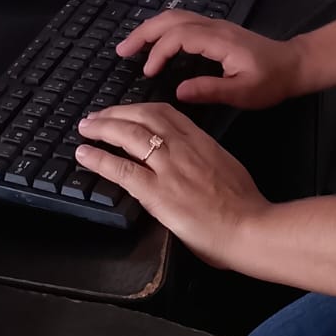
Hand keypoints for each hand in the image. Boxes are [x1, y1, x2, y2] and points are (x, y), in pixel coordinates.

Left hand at [76, 103, 266, 267]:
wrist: (251, 227)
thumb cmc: (245, 206)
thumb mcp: (226, 168)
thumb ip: (205, 160)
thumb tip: (189, 164)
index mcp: (201, 141)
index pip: (165, 113)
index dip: (138, 109)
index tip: (124, 111)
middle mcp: (183, 147)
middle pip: (143, 116)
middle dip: (115, 113)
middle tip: (96, 117)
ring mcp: (169, 168)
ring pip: (129, 135)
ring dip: (103, 128)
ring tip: (86, 129)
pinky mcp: (158, 192)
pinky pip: (122, 169)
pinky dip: (99, 159)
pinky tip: (85, 154)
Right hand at [115, 12, 303, 109]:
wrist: (294, 65)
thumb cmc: (271, 81)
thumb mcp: (243, 93)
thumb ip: (210, 90)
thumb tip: (178, 92)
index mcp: (219, 41)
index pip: (179, 36)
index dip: (159, 52)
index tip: (148, 73)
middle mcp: (214, 27)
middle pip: (171, 19)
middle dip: (144, 32)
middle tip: (122, 50)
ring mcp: (215, 25)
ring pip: (176, 17)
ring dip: (151, 28)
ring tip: (131, 46)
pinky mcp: (216, 30)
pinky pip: (183, 22)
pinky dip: (163, 29)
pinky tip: (156, 43)